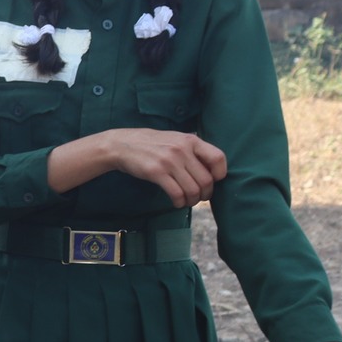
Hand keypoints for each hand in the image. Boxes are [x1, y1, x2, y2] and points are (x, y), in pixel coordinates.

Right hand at [106, 129, 228, 207]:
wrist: (121, 145)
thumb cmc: (150, 144)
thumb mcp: (175, 139)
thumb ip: (192, 150)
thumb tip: (209, 170)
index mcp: (190, 140)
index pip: (218, 158)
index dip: (219, 174)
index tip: (213, 181)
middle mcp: (182, 150)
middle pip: (206, 180)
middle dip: (205, 194)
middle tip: (198, 197)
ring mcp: (169, 161)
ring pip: (193, 190)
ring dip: (192, 200)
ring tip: (187, 201)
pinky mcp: (156, 172)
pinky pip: (177, 193)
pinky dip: (179, 202)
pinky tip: (176, 202)